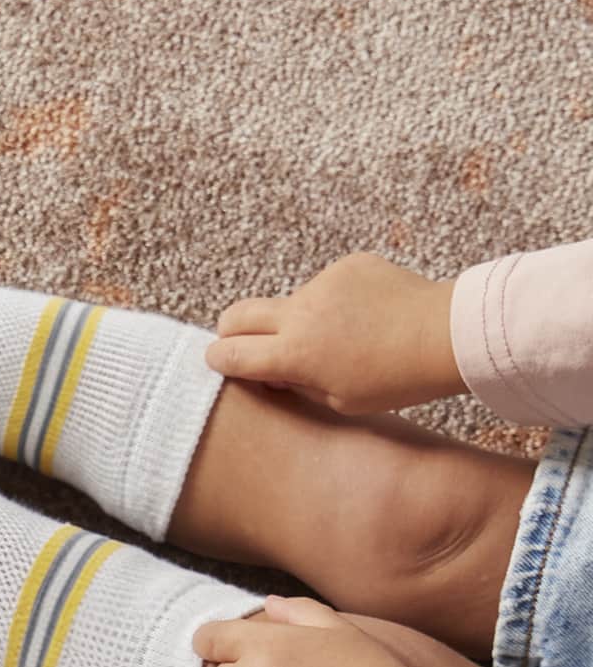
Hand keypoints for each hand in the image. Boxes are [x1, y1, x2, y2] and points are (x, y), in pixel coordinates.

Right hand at [205, 253, 463, 415]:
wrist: (448, 335)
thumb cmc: (397, 379)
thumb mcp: (338, 401)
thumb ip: (295, 384)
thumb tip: (271, 371)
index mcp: (293, 354)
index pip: (228, 352)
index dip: (218, 360)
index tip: (221, 363)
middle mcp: (299, 313)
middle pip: (235, 314)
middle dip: (232, 331)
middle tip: (250, 346)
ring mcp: (323, 284)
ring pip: (288, 303)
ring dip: (298, 319)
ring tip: (341, 337)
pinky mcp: (347, 265)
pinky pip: (324, 285)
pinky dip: (333, 301)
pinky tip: (364, 316)